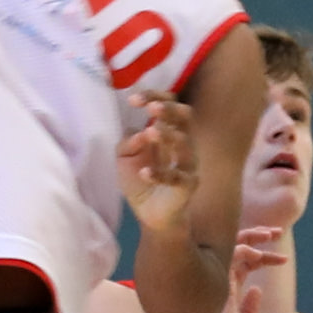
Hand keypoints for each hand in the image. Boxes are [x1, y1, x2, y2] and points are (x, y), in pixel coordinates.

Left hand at [121, 97, 198, 240]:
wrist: (151, 215)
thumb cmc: (140, 181)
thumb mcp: (124, 158)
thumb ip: (128, 142)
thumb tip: (139, 131)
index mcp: (168, 132)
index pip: (170, 106)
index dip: (154, 97)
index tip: (134, 100)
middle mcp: (182, 143)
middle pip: (185, 117)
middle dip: (169, 108)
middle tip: (151, 108)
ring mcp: (187, 164)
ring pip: (185, 142)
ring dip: (167, 134)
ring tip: (149, 131)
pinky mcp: (186, 186)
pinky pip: (177, 177)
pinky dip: (160, 173)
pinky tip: (145, 172)